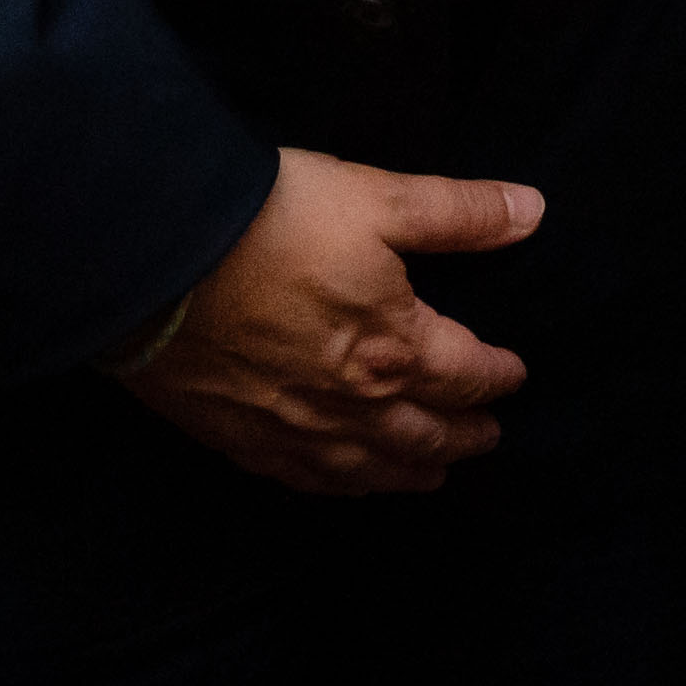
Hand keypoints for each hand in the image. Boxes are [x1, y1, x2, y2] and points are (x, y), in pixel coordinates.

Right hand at [108, 143, 540, 494]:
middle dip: (462, 435)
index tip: (515, 377)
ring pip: (366, 469)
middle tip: (488, 438)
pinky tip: (342, 484)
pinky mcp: (234, 436)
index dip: (498, 376)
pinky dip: (336, 487)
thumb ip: (460, 214)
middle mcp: (349, 405)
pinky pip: (301, 478)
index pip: (466, 374)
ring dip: (408, 473)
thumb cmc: (269, 221)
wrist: (152, 259)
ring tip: (433, 477)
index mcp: (394, 348)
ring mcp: (289, 429)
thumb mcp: (380, 198)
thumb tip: (532, 213)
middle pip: (423, 434)